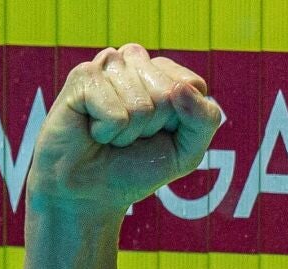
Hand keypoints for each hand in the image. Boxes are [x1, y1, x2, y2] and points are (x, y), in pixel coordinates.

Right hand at [27, 43, 222, 213]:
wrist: (90, 190)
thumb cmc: (138, 166)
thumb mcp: (187, 151)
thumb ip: (204, 120)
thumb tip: (180, 88)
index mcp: (164, 71)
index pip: (194, 85)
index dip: (182, 121)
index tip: (160, 132)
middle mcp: (135, 60)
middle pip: (170, 93)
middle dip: (154, 126)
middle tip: (131, 135)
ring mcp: (108, 64)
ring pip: (142, 105)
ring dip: (129, 132)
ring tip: (112, 134)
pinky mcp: (83, 77)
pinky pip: (116, 113)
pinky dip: (108, 133)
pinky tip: (94, 130)